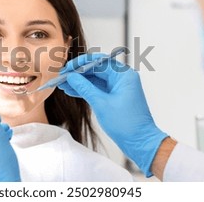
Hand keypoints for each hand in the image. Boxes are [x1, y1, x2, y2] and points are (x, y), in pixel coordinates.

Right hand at [58, 53, 167, 176]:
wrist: (140, 142)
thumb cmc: (127, 125)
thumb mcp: (101, 104)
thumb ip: (85, 88)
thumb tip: (71, 77)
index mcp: (124, 75)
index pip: (99, 62)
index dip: (80, 64)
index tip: (67, 68)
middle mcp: (122, 78)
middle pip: (96, 69)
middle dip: (78, 73)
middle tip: (62, 76)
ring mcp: (118, 87)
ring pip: (95, 79)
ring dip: (80, 82)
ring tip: (63, 84)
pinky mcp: (115, 96)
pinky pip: (98, 88)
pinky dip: (86, 90)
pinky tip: (72, 91)